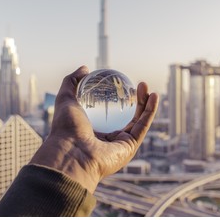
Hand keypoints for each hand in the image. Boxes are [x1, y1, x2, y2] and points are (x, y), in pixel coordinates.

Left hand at [30, 66, 158, 192]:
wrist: (71, 151)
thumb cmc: (65, 127)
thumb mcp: (66, 98)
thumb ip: (72, 81)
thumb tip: (85, 68)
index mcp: (93, 128)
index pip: (109, 112)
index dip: (117, 98)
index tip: (121, 83)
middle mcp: (107, 138)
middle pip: (126, 115)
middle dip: (134, 100)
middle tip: (137, 84)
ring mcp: (119, 144)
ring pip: (137, 120)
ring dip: (144, 103)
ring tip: (145, 86)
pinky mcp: (130, 147)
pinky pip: (142, 126)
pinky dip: (150, 111)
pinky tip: (153, 96)